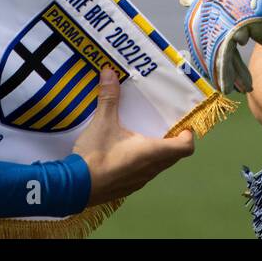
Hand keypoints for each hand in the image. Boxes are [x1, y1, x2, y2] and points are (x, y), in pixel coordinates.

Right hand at [73, 69, 194, 205]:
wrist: (74, 188)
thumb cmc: (94, 156)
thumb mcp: (102, 123)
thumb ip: (108, 98)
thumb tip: (109, 72)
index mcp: (152, 152)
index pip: (185, 147)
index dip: (187, 135)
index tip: (182, 124)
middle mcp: (151, 169)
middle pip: (174, 156)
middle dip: (173, 140)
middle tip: (164, 124)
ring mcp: (140, 181)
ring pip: (159, 166)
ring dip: (158, 152)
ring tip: (145, 135)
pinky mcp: (128, 188)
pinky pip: (145, 173)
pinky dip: (144, 162)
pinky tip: (127, 153)